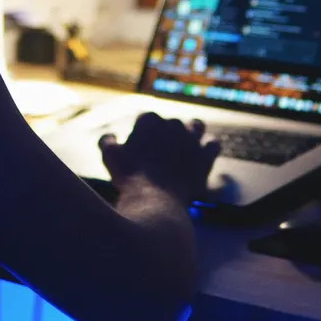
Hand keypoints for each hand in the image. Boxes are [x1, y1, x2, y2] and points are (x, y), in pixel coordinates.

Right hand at [99, 113, 220, 205]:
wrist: (155, 200)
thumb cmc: (129, 177)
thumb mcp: (109, 156)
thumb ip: (107, 141)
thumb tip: (110, 136)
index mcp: (148, 119)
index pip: (145, 119)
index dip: (141, 133)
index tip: (139, 148)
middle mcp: (172, 123)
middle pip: (170, 123)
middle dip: (165, 135)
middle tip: (158, 154)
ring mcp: (192, 138)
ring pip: (196, 125)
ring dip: (191, 132)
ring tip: (185, 146)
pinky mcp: (206, 155)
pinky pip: (213, 144)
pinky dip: (208, 148)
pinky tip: (202, 155)